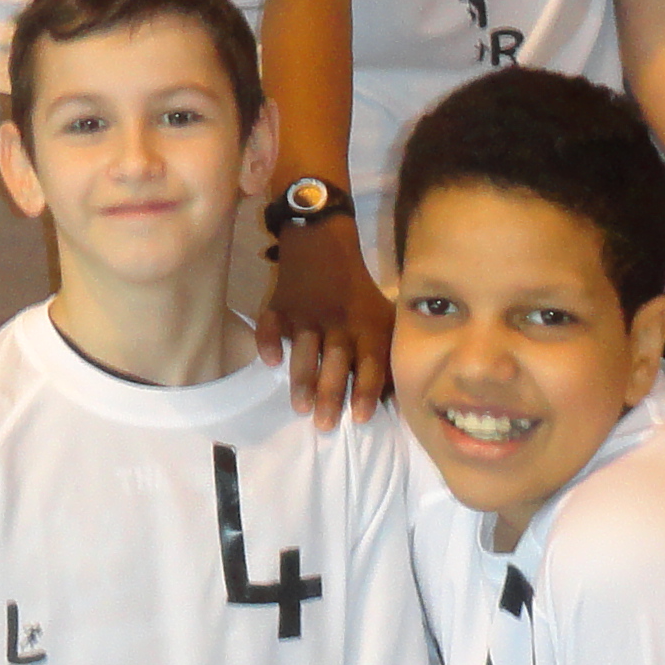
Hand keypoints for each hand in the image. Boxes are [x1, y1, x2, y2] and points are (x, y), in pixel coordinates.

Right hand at [256, 219, 392, 426]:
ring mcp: (306, 311)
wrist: (323, 240)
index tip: (360, 418)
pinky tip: (270, 361)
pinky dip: (269, 341)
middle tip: (324, 425)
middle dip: (330, 394)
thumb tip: (395, 393)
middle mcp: (338, 320)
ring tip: (299, 407)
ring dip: (302, 378)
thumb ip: (385, 348)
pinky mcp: (280, 303)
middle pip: (335, 361)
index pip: (369, 361)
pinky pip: (272, 324)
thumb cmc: (357, 286)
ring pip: (305, 348)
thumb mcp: (381, 311)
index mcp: (365, 323)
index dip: (365, 389)